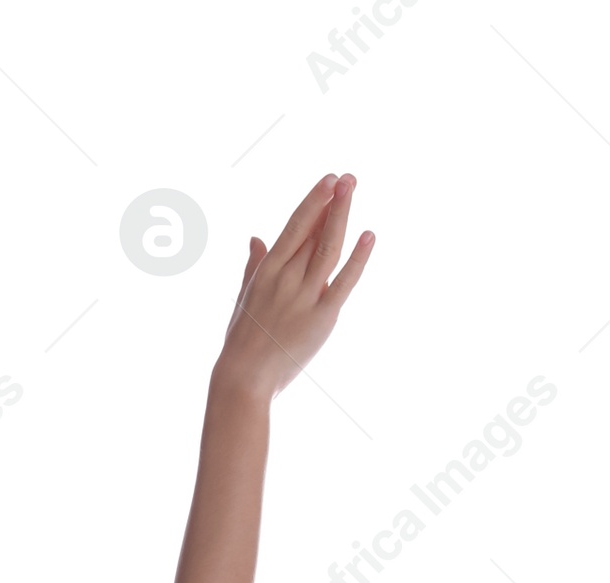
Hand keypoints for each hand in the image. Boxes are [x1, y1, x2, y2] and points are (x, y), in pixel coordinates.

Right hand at [217, 173, 372, 401]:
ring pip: (328, 248)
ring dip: (342, 216)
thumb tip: (256, 237)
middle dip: (332, 202)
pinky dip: (357, 259)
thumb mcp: (245, 297)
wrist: (243, 379)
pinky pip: (344, 282)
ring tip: (353, 189)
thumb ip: (254, 265)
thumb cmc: (241, 341)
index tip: (329, 181)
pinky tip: (368, 236)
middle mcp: (286, 278)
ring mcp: (304, 297)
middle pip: (314, 233)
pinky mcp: (322, 317)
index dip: (313, 202)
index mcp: (267, 271)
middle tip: (349, 177)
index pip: (295, 227)